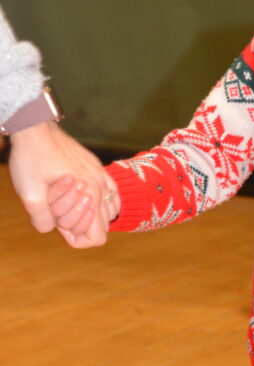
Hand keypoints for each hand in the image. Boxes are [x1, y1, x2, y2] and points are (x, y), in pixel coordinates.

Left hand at [8, 120, 115, 246]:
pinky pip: (111, 192)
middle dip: (80, 224)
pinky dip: (100, 199)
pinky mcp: (97, 166)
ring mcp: (102, 175)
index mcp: (90, 194)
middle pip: (103, 225)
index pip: (98, 237)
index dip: (76, 237)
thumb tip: (51, 229)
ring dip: (91, 213)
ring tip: (68, 202)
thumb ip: (42, 220)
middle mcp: (101, 186)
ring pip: (110, 210)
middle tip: (57, 208)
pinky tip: (83, 193)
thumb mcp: (29, 195)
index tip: (58, 222)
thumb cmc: (31, 158)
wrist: (34, 127)